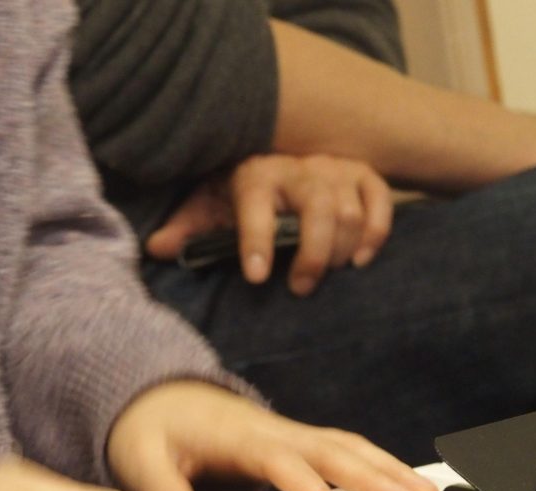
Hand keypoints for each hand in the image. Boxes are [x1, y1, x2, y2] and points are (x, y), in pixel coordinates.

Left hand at [107, 381, 436, 490]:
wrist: (164, 396)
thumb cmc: (156, 426)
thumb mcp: (140, 453)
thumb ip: (158, 485)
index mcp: (239, 436)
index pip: (279, 459)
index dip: (305, 482)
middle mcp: (274, 431)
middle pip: (332, 448)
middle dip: (372, 474)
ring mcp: (291, 435)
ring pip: (349, 446)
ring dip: (388, 468)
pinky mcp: (300, 443)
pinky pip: (346, 451)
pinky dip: (380, 465)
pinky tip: (407, 487)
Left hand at [146, 153, 393, 295]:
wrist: (276, 158)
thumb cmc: (239, 192)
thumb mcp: (210, 205)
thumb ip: (188, 227)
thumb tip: (156, 248)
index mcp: (255, 175)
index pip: (256, 204)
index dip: (257, 239)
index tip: (256, 276)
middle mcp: (298, 168)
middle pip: (319, 208)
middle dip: (313, 254)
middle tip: (300, 288)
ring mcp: (334, 170)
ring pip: (348, 211)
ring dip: (340, 250)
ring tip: (326, 276)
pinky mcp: (361, 176)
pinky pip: (379, 200)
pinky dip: (375, 233)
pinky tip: (359, 260)